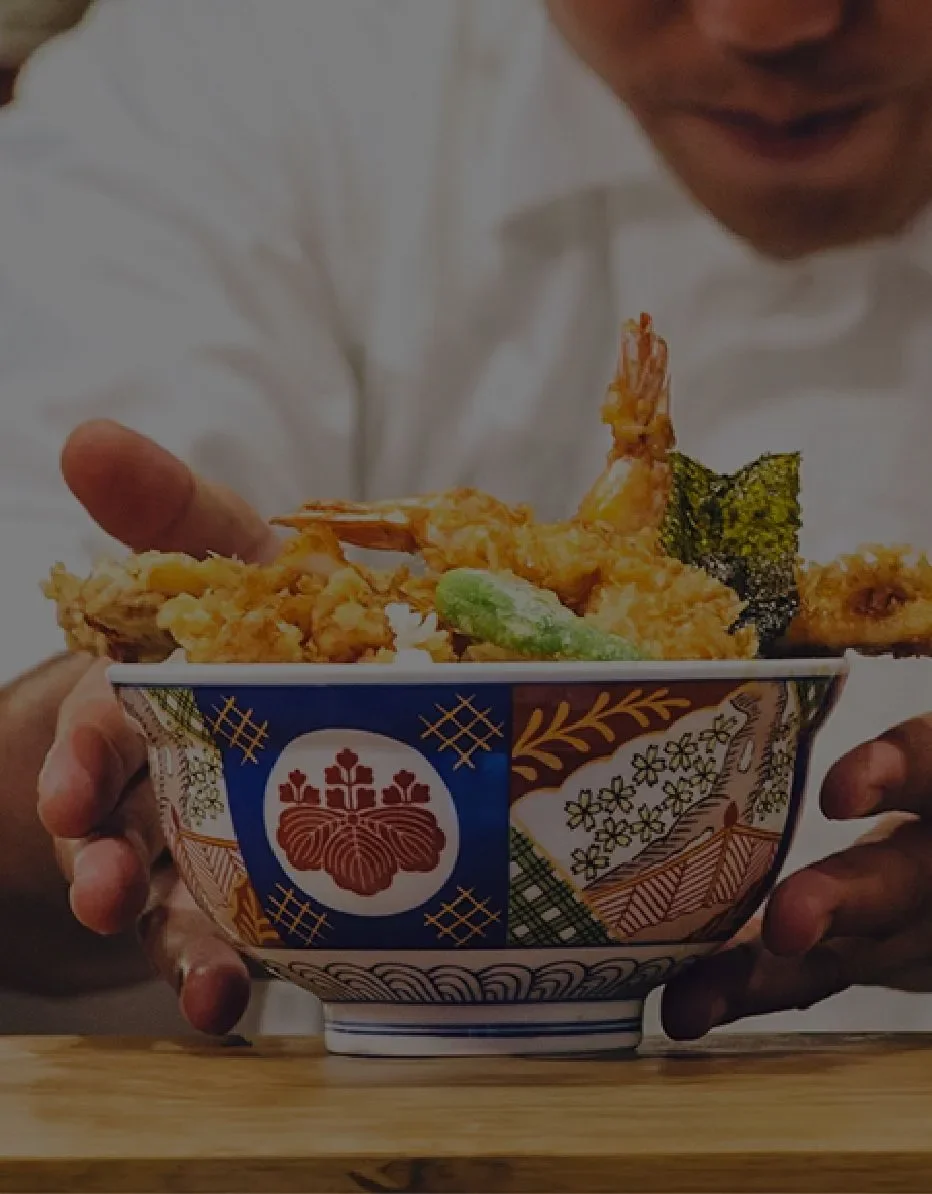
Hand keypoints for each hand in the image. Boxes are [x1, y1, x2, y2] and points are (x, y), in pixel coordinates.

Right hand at [36, 420, 279, 1032]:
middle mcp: (164, 772)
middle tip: (102, 882)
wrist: (303, 678)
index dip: (81, 752)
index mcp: (154, 692)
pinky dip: (224, 976)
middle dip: (100, 855)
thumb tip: (85, 437)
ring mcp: (202, 839)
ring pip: (168, 896)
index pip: (100, 721)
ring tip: (196, 979)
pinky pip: (232, 939)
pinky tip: (233, 1008)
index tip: (69, 787)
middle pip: (119, 824)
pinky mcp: (250, 893)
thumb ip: (163, 504)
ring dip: (170, 937)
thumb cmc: (255, 611)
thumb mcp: (220, 548)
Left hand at [662, 718, 931, 1038]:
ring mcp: (915, 925)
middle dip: (842, 902)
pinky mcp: (885, 963)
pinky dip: (750, 993)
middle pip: (902, 881)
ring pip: (849, 956)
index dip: (896, 774)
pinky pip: (817, 984)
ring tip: (695, 999)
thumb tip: (748, 661)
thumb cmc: (924, 782)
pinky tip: (684, 1008)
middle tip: (787, 925)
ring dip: (767, 977)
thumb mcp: (924, 756)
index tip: (843, 789)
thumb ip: (877, 738)